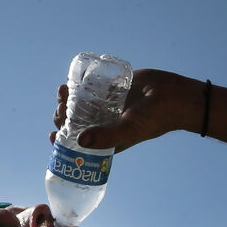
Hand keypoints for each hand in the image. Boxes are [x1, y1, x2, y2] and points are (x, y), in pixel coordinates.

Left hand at [53, 68, 199, 152]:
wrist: (174, 95)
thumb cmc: (155, 119)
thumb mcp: (129, 130)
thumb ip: (106, 137)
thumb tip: (79, 141)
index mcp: (106, 140)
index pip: (78, 145)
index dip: (62, 141)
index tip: (52, 134)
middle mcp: (104, 123)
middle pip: (75, 122)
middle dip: (62, 117)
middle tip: (61, 108)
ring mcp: (106, 105)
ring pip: (79, 105)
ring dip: (67, 100)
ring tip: (63, 93)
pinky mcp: (111, 89)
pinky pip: (89, 88)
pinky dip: (78, 86)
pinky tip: (70, 82)